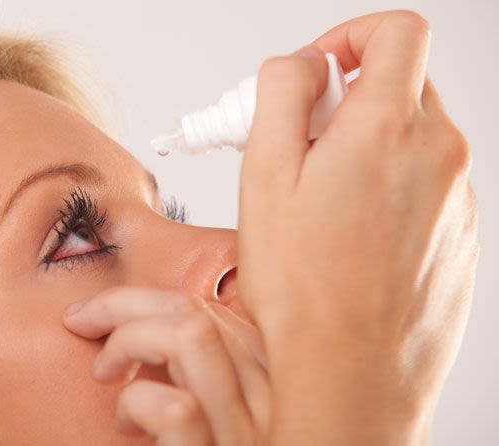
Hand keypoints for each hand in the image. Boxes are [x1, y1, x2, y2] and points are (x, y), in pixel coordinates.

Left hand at [62, 286, 268, 444]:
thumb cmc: (179, 439)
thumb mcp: (202, 403)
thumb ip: (190, 363)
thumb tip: (142, 316)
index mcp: (266, 376)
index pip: (210, 306)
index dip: (146, 298)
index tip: (98, 312)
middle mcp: (272, 400)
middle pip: (196, 309)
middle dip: (123, 303)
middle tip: (79, 322)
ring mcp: (249, 433)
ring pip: (192, 335)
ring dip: (128, 341)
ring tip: (104, 373)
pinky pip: (177, 408)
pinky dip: (134, 403)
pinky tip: (127, 425)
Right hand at [238, 9, 478, 444]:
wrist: (354, 374)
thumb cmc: (306, 290)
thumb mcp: (265, 174)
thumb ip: (281, 94)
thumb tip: (301, 65)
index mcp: (389, 130)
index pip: (397, 32)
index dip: (351, 37)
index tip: (321, 70)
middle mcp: (439, 156)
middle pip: (401, 85)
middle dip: (347, 98)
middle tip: (300, 142)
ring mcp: (457, 198)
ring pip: (411, 138)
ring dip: (365, 147)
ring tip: (318, 200)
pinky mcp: (459, 234)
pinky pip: (424, 184)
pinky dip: (388, 187)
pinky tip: (349, 233)